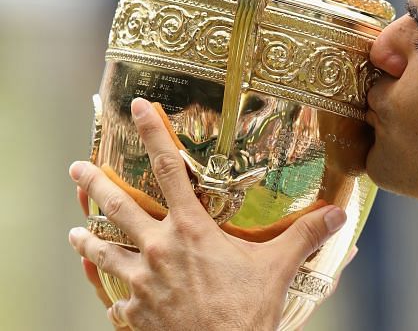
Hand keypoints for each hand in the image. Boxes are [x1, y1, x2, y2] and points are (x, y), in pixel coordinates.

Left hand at [68, 98, 346, 330]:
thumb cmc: (245, 313)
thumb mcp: (278, 269)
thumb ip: (306, 235)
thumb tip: (340, 212)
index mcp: (191, 230)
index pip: (169, 169)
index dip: (153, 134)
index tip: (137, 108)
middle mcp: (158, 250)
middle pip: (119, 207)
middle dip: (96, 184)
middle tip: (76, 169)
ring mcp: (140, 283)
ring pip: (104, 253)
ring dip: (88, 240)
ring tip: (75, 232)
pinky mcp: (134, 315)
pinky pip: (117, 303)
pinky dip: (113, 298)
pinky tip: (111, 298)